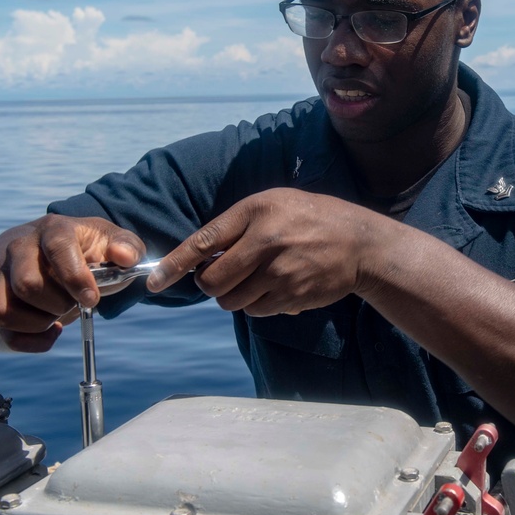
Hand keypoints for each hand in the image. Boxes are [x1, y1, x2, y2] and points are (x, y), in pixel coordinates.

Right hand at [0, 214, 145, 351]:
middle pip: (28, 284)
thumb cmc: (82, 251)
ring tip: (58, 313)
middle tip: (75, 303)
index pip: (57, 246)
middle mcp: (20, 247)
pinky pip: (3, 330)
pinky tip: (49, 329)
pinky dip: (32, 340)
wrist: (39, 256)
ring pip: (6, 310)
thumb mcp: (108, 243)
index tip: (91, 299)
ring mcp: (0, 275)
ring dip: (41, 322)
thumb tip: (125, 258)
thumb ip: (127, 247)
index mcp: (53, 230)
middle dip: (59, 304)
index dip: (75, 276)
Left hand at [147, 188, 384, 315]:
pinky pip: (255, 310)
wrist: (360, 243)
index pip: (203, 241)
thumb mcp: (274, 204)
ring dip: (234, 296)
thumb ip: (237, 226)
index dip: (174, 265)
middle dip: (209, 284)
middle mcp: (266, 240)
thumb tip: (200, 258)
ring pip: (231, 301)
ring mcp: (280, 271)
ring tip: (256, 278)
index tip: (154, 283)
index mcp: (256, 211)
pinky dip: (258, 304)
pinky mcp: (292, 295)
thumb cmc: (311, 219)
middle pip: (212, 281)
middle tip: (223, 277)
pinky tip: (278, 286)